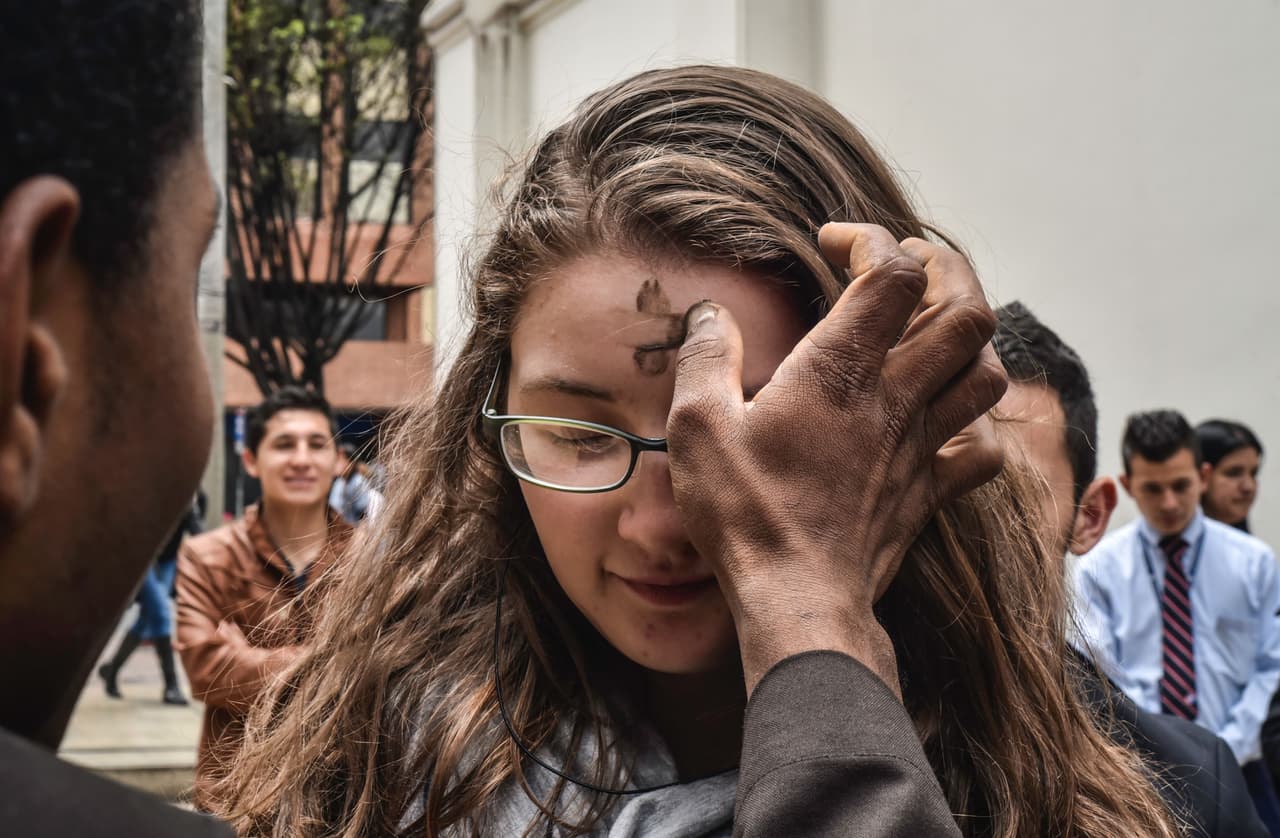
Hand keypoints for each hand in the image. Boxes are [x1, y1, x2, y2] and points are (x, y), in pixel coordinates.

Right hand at [667, 223, 1005, 694]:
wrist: (799, 600)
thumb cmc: (747, 514)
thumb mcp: (697, 427)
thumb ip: (705, 357)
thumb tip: (711, 314)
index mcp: (841, 370)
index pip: (894, 273)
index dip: (874, 239)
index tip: (834, 243)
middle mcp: (895, 399)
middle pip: (967, 311)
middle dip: (948, 271)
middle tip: (910, 266)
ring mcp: (920, 446)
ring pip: (986, 374)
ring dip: (970, 339)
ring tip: (932, 329)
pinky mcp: (928, 492)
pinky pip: (982, 450)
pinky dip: (977, 424)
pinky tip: (946, 420)